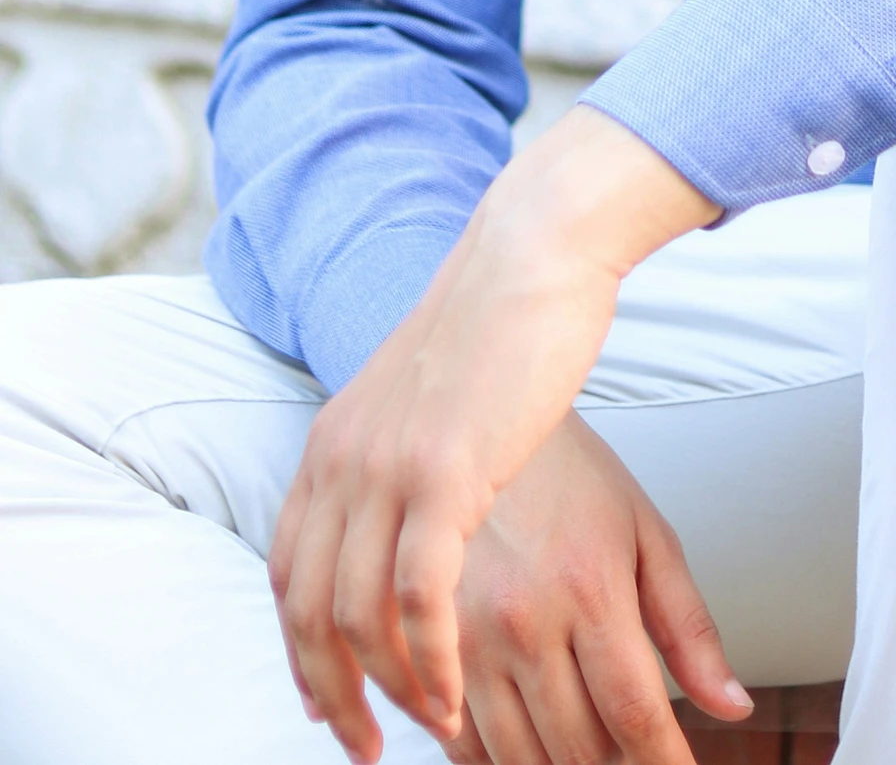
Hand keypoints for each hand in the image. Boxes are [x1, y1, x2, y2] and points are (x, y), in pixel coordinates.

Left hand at [269, 108, 719, 761]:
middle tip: (367, 745)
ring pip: (355, 614)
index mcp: (334, 438)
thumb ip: (404, 449)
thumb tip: (414, 502)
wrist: (532, 254)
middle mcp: (342, 456)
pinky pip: (415, 597)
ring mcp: (386, 465)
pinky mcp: (442, 473)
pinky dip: (427, 659)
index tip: (326, 701)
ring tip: (428, 725)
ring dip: (389, 686)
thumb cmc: (503, 322)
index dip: (299, 647)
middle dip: (330, 691)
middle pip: (306, 607)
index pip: (288, 568)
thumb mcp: (428, 395)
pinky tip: (450, 692)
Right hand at [440, 412, 750, 764]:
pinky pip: (465, 748)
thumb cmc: (570, 476)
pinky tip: (533, 736)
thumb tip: (733, 708)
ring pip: (524, 760)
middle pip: (582, 751)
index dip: (665, 763)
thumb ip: (688, 628)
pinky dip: (504, 760)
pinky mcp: (428, 649)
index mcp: (589, 590)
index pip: (636, 716)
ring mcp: (469, 640)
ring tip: (592, 741)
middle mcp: (525, 622)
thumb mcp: (644, 534)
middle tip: (637, 747)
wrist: (477, 426)